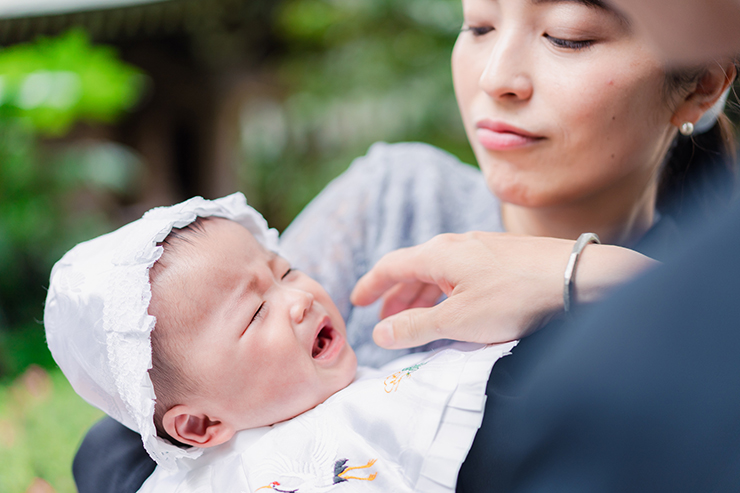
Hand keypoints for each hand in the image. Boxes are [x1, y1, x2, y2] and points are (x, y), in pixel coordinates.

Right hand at [350, 232, 656, 348]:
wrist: (578, 277)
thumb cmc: (515, 298)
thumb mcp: (458, 321)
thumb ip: (415, 327)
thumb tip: (380, 333)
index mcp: (438, 254)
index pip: (391, 265)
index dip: (371, 285)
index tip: (356, 302)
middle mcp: (457, 244)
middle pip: (414, 268)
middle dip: (396, 296)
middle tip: (386, 322)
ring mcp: (483, 248)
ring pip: (440, 272)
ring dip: (422, 296)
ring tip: (417, 320)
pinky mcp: (505, 257)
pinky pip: (462, 274)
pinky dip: (447, 293)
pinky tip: (457, 310)